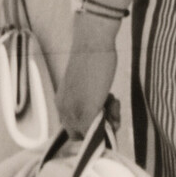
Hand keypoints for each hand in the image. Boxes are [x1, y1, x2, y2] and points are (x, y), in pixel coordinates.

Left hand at [55, 24, 119, 138]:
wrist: (92, 44)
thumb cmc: (93, 57)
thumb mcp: (87, 83)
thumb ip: (88, 98)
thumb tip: (98, 113)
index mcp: (61, 102)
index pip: (72, 126)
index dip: (89, 121)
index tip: (104, 108)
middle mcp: (64, 111)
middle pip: (81, 133)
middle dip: (99, 125)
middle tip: (112, 106)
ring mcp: (74, 114)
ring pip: (91, 132)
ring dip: (108, 121)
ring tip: (114, 101)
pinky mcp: (86, 114)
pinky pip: (98, 132)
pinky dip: (111, 122)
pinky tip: (114, 101)